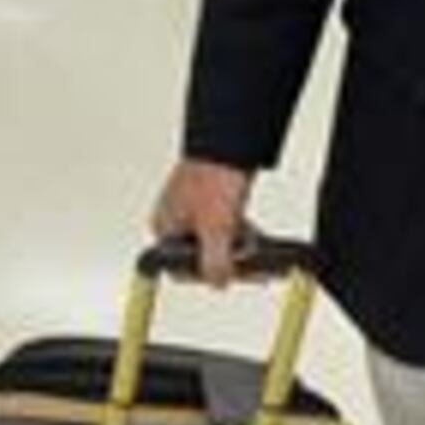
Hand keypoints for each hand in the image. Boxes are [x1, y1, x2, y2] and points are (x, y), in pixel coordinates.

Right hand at [149, 160, 256, 286]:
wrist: (229, 141)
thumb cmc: (213, 175)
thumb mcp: (216, 229)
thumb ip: (215, 263)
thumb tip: (217, 284)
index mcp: (164, 228)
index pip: (183, 268)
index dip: (211, 275)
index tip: (233, 276)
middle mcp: (175, 221)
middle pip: (203, 257)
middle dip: (232, 262)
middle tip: (255, 267)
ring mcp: (193, 211)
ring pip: (217, 243)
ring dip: (240, 250)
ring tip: (260, 251)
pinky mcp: (210, 202)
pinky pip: (226, 229)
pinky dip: (242, 235)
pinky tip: (257, 238)